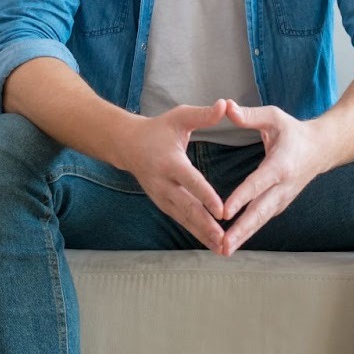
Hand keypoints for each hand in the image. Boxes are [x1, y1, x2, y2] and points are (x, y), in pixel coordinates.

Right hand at [118, 100, 228, 253]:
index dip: (206, 196)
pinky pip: (182, 221)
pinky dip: (197, 234)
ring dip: (203, 235)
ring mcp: (162, 197)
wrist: (127, 145)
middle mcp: (164, 183)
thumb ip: (203, 115)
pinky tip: (213, 245)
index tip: (222, 210)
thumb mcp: (179, 117)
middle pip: (188, 207)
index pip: (191, 181)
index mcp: (170, 162)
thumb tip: (226, 104)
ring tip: (222, 248)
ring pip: (185, 219)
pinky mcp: (163, 205)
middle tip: (224, 239)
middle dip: (206, 225)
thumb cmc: (158, 129)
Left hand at [218, 100, 330, 255]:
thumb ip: (250, 115)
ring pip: (261, 220)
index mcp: (281, 164)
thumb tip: (226, 107)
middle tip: (223, 245)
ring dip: (243, 236)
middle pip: (260, 211)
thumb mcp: (274, 117)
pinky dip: (249, 232)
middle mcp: (283, 186)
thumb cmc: (293, 131)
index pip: (258, 184)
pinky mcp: (280, 204)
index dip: (241, 198)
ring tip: (223, 250)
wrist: (321, 148)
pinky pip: (263, 219)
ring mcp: (283, 198)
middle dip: (241, 230)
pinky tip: (233, 242)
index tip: (224, 212)